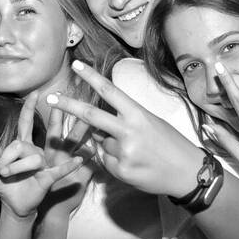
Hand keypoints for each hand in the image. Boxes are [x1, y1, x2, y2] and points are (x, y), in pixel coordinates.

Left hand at [0, 92, 86, 218]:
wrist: (13, 205)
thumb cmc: (6, 184)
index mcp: (23, 146)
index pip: (26, 123)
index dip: (29, 108)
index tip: (35, 93)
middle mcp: (35, 151)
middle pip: (27, 140)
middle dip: (28, 137)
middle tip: (41, 124)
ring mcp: (43, 164)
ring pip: (32, 157)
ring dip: (13, 167)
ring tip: (1, 174)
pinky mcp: (48, 178)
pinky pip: (60, 170)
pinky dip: (70, 166)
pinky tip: (80, 159)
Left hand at [45, 61, 204, 196]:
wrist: (188, 173)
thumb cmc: (170, 144)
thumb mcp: (150, 124)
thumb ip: (124, 121)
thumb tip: (99, 126)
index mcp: (138, 114)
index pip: (110, 91)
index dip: (91, 77)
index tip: (75, 65)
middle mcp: (129, 131)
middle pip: (91, 115)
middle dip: (68, 106)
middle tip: (50, 99)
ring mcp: (123, 152)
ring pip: (102, 143)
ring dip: (110, 146)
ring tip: (136, 152)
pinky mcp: (121, 171)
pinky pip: (106, 161)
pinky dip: (114, 162)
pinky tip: (134, 165)